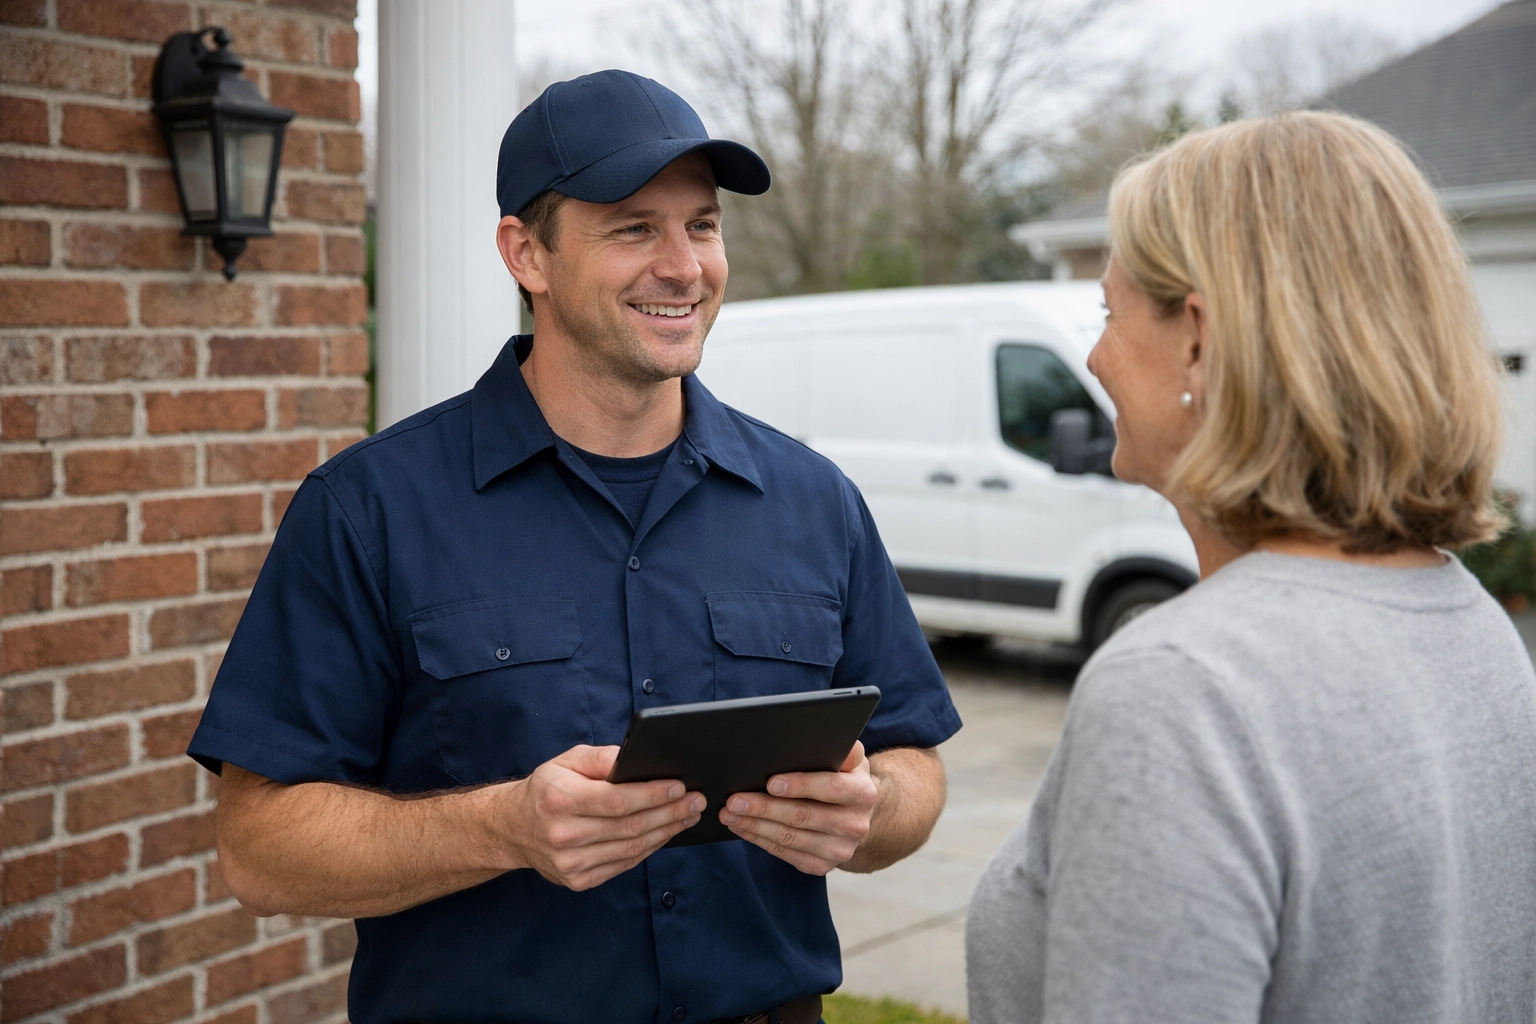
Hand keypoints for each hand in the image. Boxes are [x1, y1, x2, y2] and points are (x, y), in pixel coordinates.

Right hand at [496, 745, 703, 890]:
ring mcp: (570, 863)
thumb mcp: (567, 761)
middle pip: (630, 826)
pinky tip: (665, 833)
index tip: (679, 786)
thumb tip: (637, 759)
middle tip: (696, 801)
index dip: (652, 794)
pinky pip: (625, 864)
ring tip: (688, 815)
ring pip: (632, 848)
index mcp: (560, 799)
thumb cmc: (547, 789)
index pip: (616, 800)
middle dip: (670, 812)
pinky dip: (650, 848)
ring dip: (666, 832)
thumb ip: (602, 758)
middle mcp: (564, 834)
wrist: (514, 829)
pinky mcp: (579, 880)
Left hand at [720, 741, 877, 874]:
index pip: (830, 788)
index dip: (801, 785)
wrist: (855, 815)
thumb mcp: (850, 760)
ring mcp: (838, 850)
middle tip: (735, 800)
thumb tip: (834, 743)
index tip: (771, 783)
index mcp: (862, 793)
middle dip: (765, 808)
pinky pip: (785, 853)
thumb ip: (844, 749)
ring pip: (789, 838)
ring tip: (730, 813)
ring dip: (755, 825)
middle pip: (803, 816)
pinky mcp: (821, 866)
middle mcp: (854, 825)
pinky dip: (759, 839)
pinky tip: (742, 827)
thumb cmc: (844, 779)